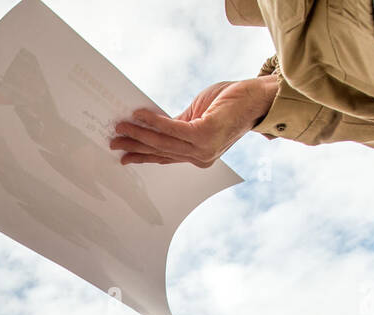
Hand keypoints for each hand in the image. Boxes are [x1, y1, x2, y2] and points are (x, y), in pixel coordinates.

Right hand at [109, 74, 279, 166]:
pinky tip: (141, 115)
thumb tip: (151, 124)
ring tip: (121, 125)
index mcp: (198, 155)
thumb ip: (178, 125)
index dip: (142, 156)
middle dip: (134, 146)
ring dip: (139, 133)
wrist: (260, 96)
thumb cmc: (232, 102)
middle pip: (160, 152)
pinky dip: (154, 122)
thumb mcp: (199, 116)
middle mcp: (200, 157)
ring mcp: (203, 149)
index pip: (164, 157)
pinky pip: (172, 129)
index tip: (124, 156)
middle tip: (113, 140)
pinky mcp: (205, 135)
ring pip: (162, 142)